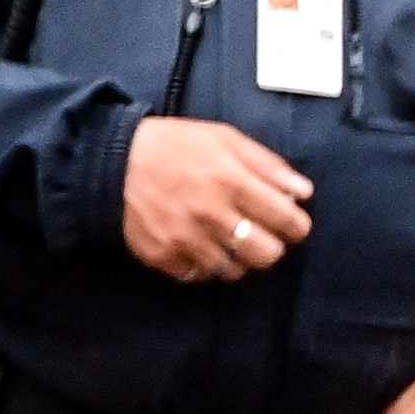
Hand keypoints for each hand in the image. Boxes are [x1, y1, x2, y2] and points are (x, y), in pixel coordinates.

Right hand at [120, 119, 315, 283]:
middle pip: (266, 254)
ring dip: (239, 259)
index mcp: (231, 181)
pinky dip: (205, 266)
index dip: (297, 226)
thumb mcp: (224, 138)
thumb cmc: (174, 145)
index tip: (293, 224)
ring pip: (235, 271)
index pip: (286, 220)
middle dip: (272, 246)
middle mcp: (211, 214)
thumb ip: (267, 165)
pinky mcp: (162, 255)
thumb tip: (303, 192)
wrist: (111, 160)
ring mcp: (185, 239)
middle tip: (262, 235)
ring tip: (229, 241)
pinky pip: (199, 275)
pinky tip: (202, 247)